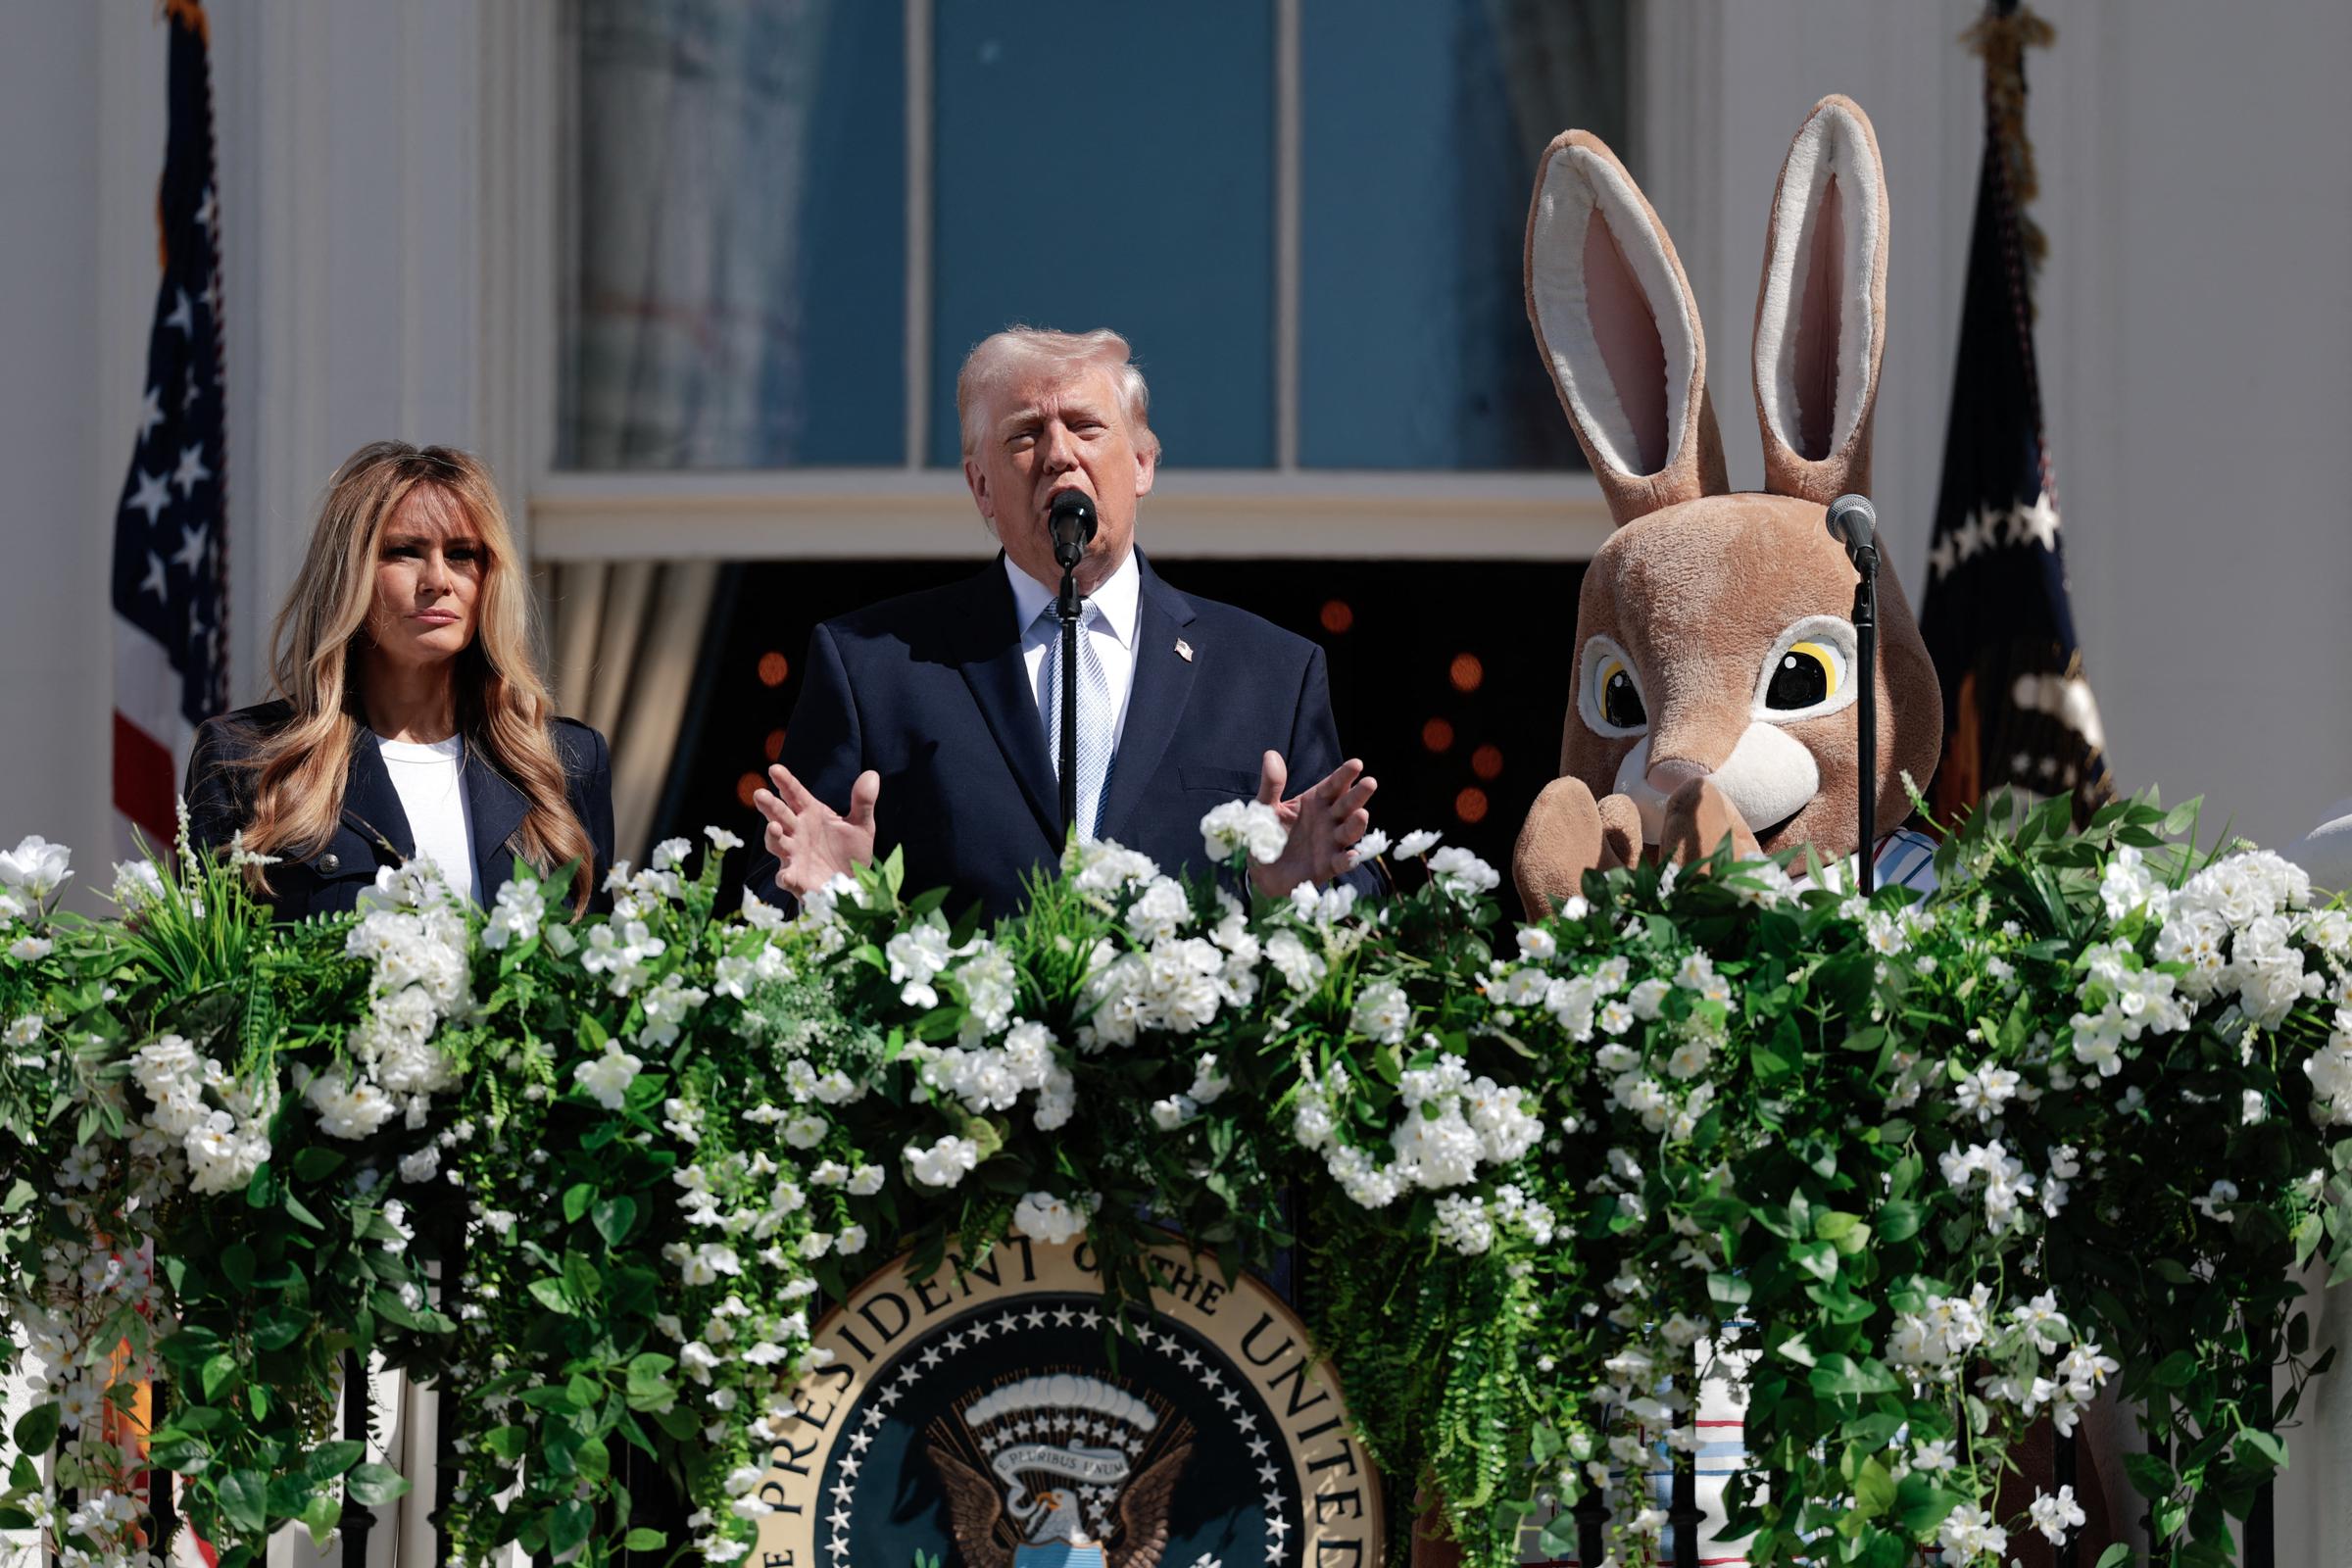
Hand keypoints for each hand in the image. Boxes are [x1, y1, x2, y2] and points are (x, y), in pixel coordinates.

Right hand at [752, 764, 879, 898]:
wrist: (855, 884)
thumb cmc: (851, 851)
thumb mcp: (861, 825)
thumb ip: (863, 802)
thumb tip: (872, 775)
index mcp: (810, 814)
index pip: (794, 794)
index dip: (785, 782)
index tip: (775, 768)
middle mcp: (798, 833)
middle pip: (780, 816)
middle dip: (770, 806)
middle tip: (760, 794)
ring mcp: (795, 856)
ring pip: (777, 844)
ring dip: (773, 836)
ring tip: (774, 828)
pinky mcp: (799, 880)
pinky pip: (788, 878)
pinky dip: (786, 877)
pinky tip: (786, 876)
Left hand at [1248, 751, 1376, 899]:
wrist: (1261, 871)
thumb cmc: (1268, 834)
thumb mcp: (1265, 807)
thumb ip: (1271, 785)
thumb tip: (1271, 754)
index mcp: (1316, 802)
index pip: (1334, 785)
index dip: (1345, 775)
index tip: (1357, 764)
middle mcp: (1329, 820)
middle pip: (1347, 805)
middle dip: (1358, 795)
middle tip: (1370, 783)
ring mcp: (1331, 843)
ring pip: (1349, 832)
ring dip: (1357, 824)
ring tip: (1361, 814)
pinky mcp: (1327, 866)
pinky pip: (1341, 863)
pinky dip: (1348, 860)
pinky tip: (1353, 855)